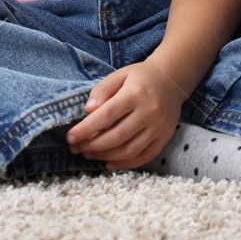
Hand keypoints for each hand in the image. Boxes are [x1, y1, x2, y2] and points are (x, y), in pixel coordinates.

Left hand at [64, 59, 187, 169]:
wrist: (171, 80)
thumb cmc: (139, 78)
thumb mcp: (119, 75)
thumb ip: (102, 90)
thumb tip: (88, 110)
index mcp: (135, 93)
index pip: (107, 115)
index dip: (86, 129)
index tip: (70, 137)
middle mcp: (149, 112)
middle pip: (117, 136)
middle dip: (92, 146)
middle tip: (75, 148)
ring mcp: (159, 127)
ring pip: (130, 150)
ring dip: (105, 156)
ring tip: (88, 154)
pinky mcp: (165, 138)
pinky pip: (144, 157)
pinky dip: (125, 164)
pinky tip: (108, 163)